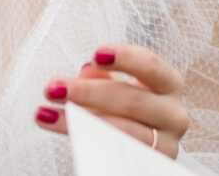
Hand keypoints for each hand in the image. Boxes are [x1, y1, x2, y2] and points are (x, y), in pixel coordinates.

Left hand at [34, 44, 188, 157]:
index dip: (124, 58)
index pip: (150, 65)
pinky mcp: (152, 166)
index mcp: (168, 84)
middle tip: (52, 88)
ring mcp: (166, 144)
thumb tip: (87, 72)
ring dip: (78, 122)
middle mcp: (174, 113)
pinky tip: (67, 136)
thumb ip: (103, 78)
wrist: (140, 147)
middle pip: (131, 99)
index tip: (95, 53)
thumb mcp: (118, 87)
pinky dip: (90, 144)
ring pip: (122, 131)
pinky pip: (118, 154)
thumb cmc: (126, 107)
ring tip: (44, 114)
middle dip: (87, 92)